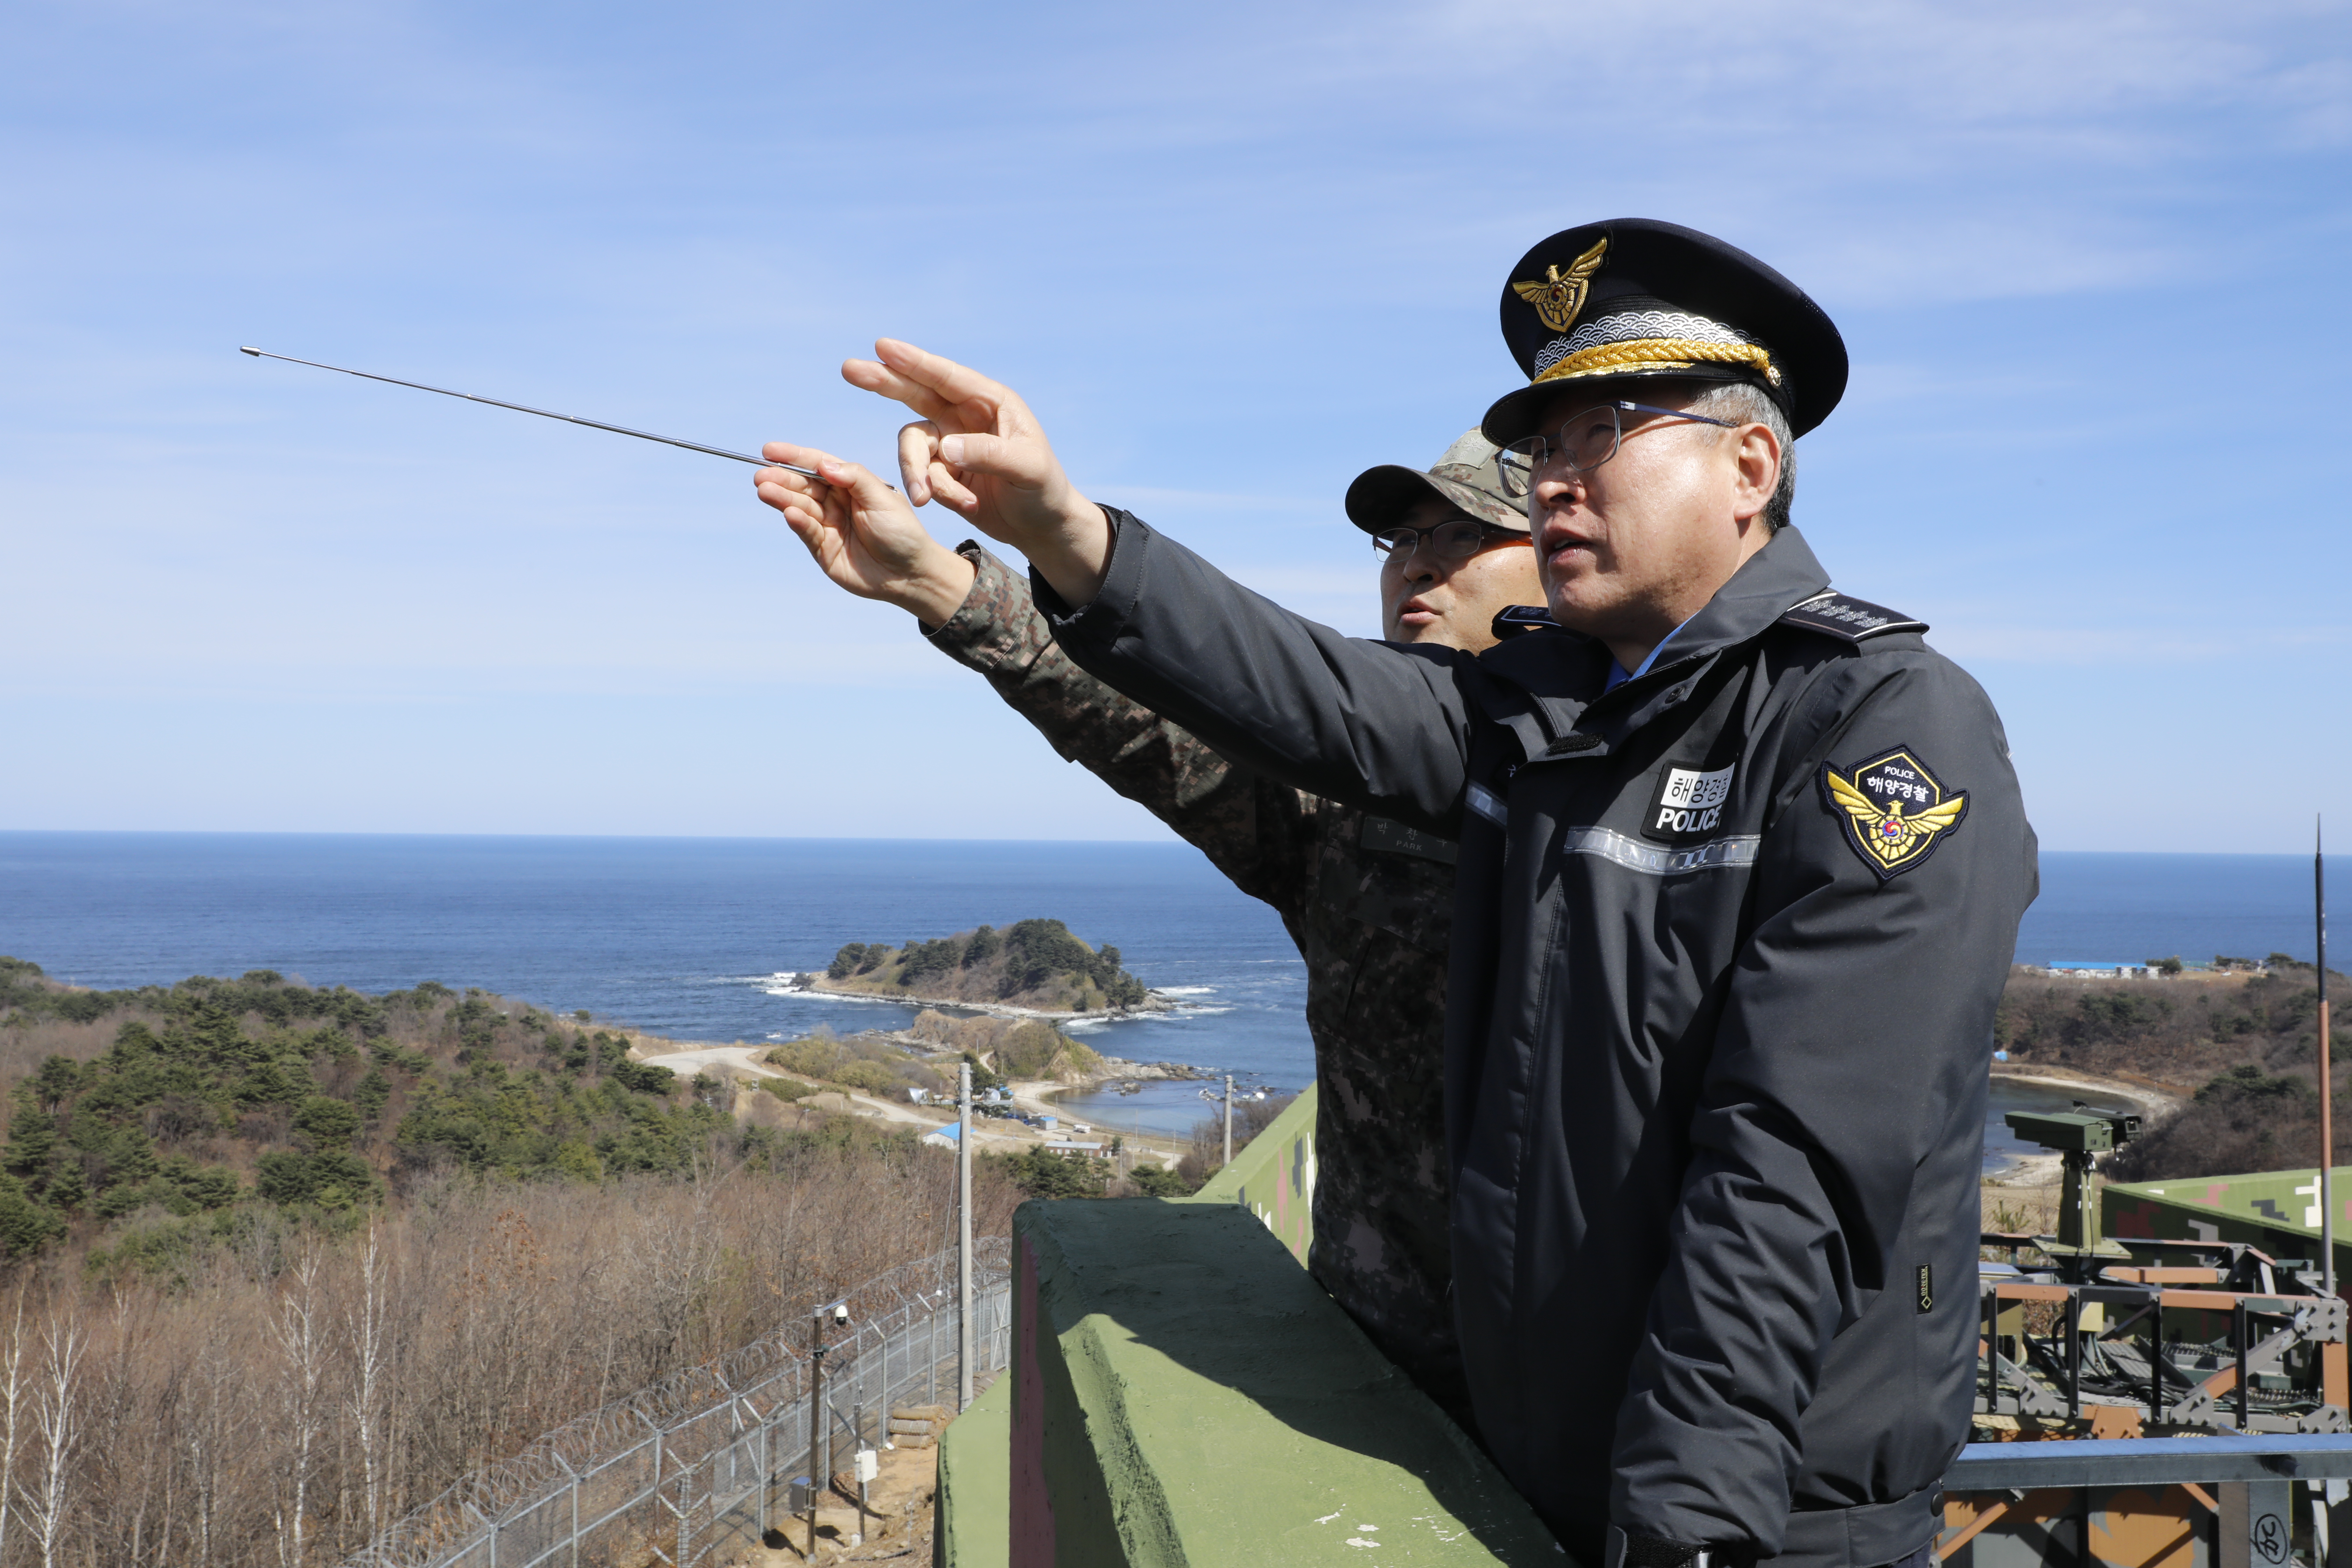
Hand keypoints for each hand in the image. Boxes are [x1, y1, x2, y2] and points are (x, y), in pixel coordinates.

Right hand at [752, 443, 976, 626]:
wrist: (911, 574)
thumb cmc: (902, 532)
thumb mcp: (883, 498)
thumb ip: (855, 478)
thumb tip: (824, 463)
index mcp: (851, 484)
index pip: (818, 464)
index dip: (794, 457)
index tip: (769, 450)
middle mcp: (836, 502)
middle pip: (803, 486)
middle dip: (781, 478)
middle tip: (761, 474)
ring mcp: (828, 525)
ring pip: (800, 507)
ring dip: (782, 498)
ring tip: (764, 490)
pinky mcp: (823, 549)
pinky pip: (807, 532)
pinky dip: (797, 522)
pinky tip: (788, 513)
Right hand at [841, 339, 1112, 605]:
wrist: (1042, 527)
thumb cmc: (1044, 490)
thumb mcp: (1027, 469)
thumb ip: (988, 454)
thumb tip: (946, 447)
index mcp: (992, 402)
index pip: (948, 377)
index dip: (915, 362)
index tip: (884, 347)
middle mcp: (967, 416)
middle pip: (917, 393)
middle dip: (885, 382)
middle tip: (849, 369)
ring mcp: (951, 443)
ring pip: (914, 446)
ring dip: (916, 471)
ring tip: (928, 498)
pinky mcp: (943, 471)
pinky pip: (924, 476)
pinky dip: (939, 493)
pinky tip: (969, 504)